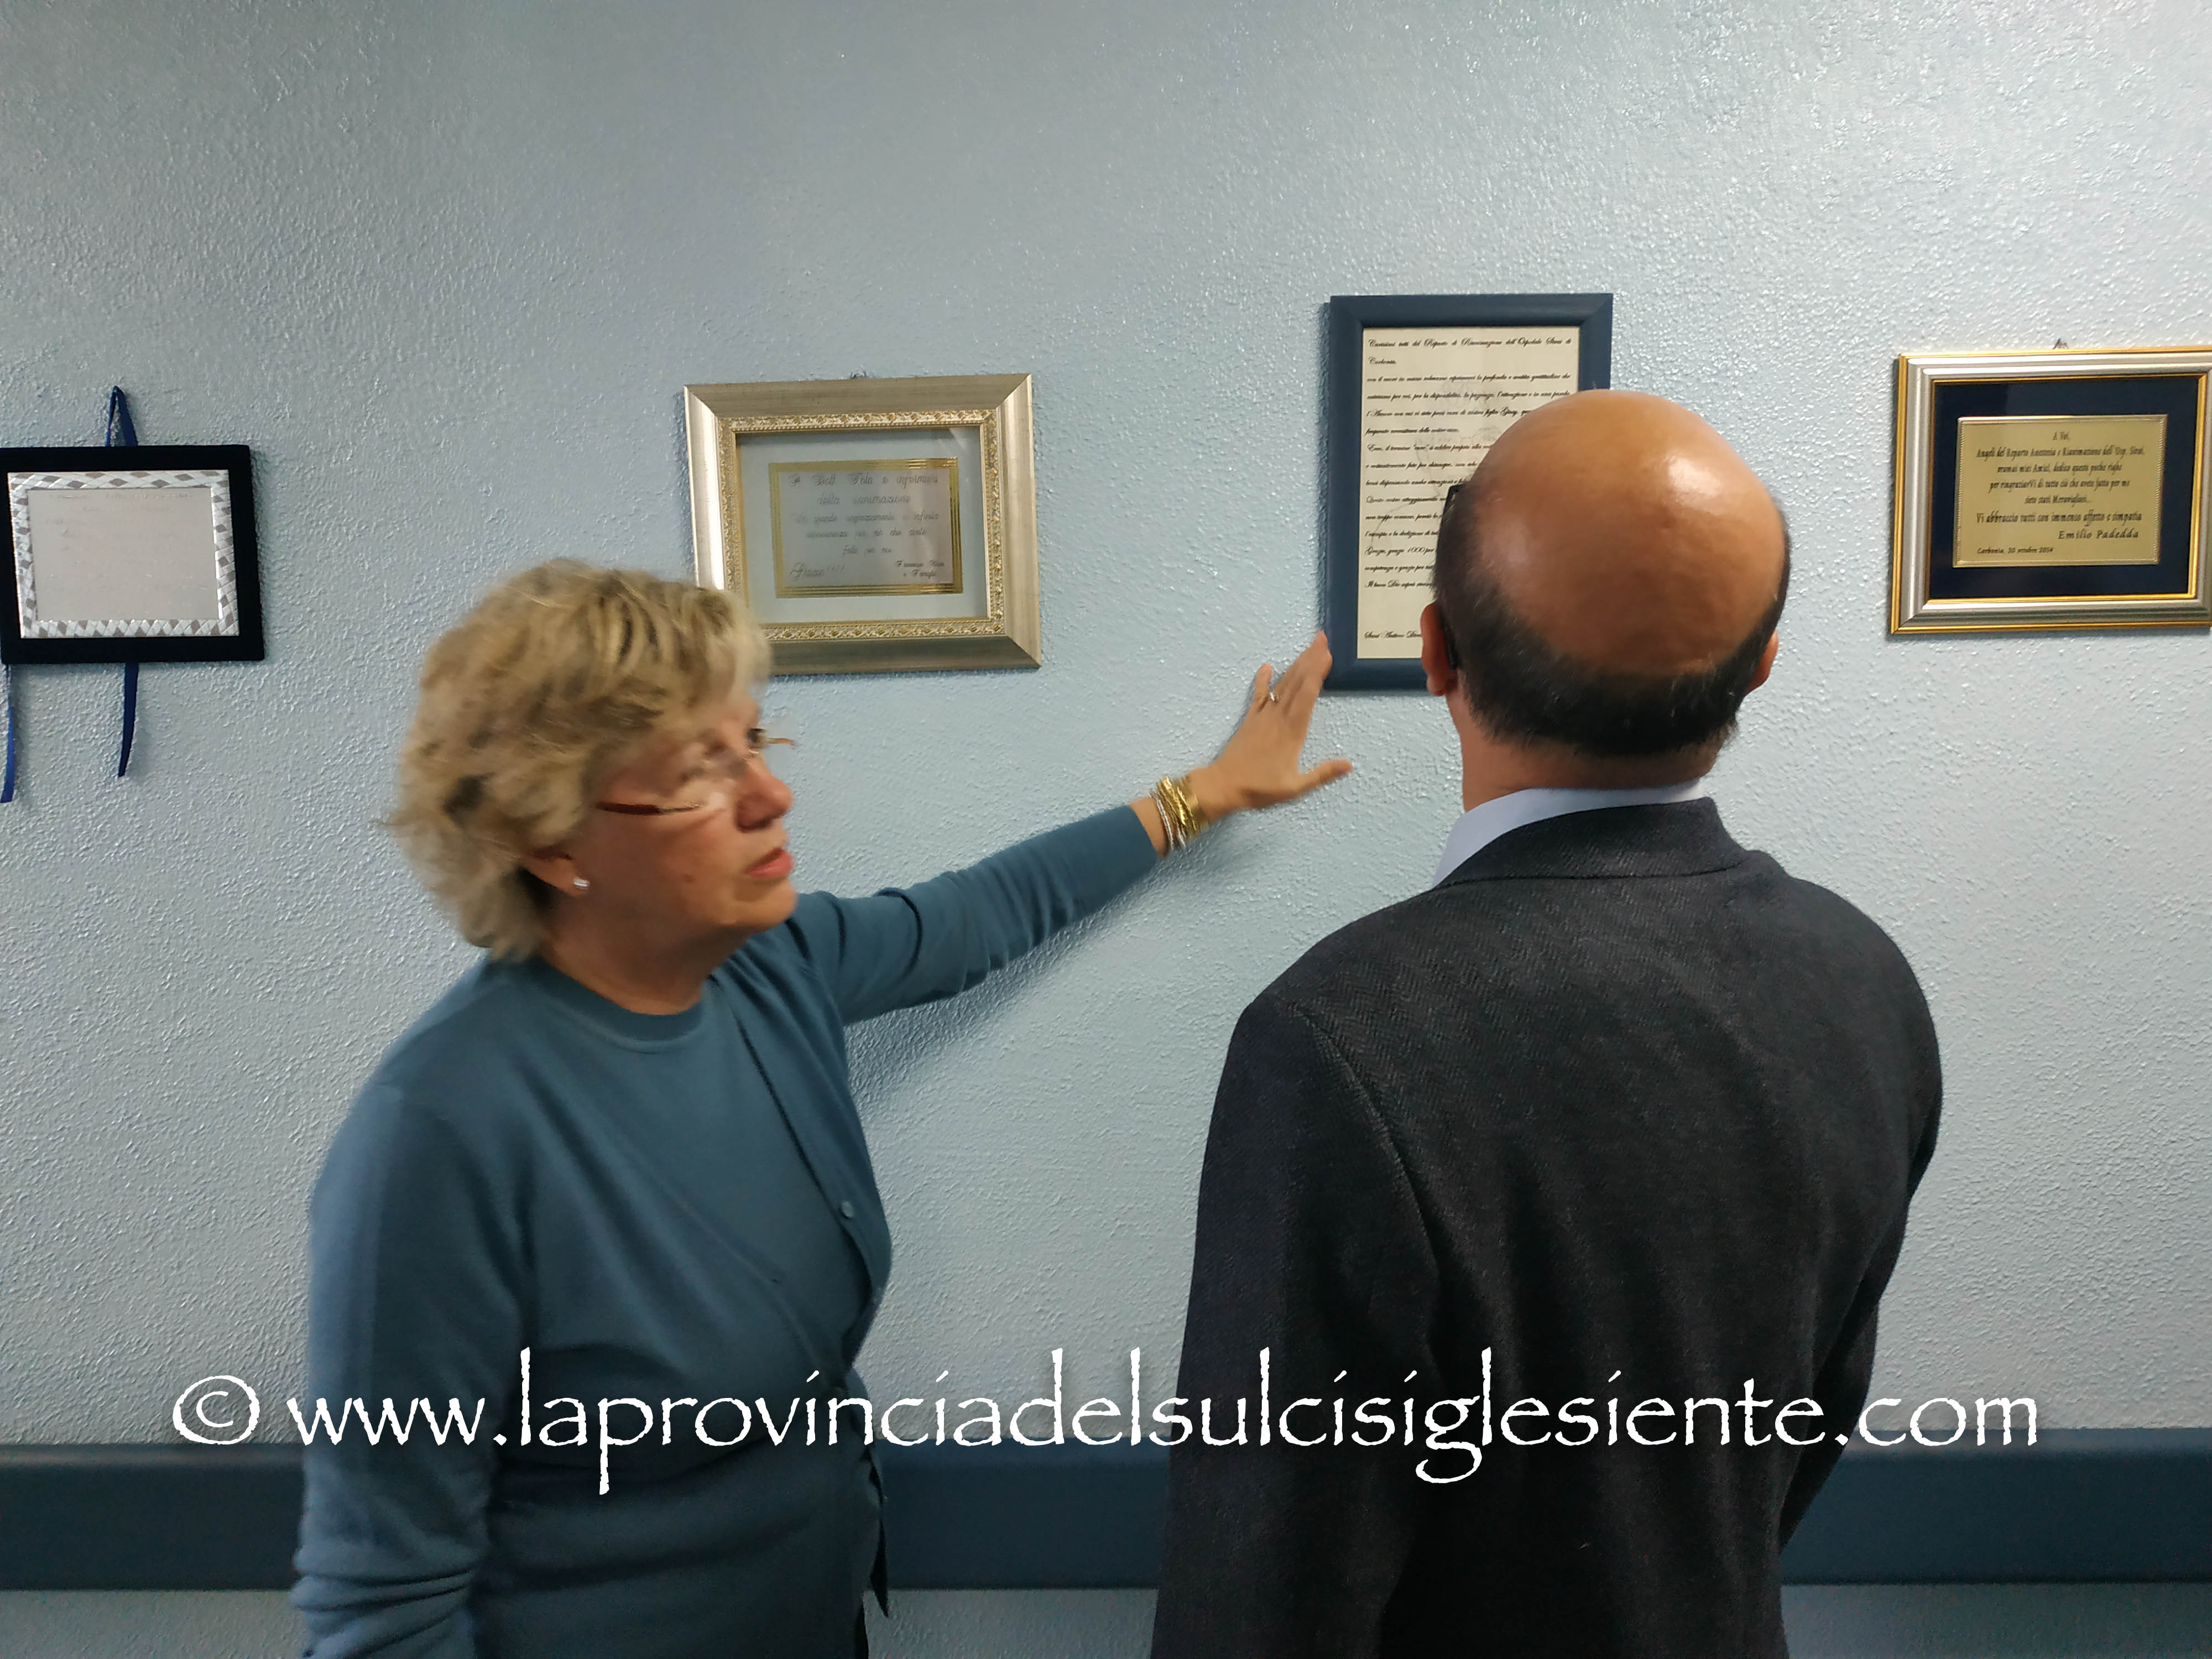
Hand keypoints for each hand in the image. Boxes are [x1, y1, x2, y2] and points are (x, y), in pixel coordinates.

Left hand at [1186, 631, 1353, 820]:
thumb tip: (1349, 764)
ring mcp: (1263, 716)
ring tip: (1308, 647)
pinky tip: (1266, 666)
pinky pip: (1258, 695)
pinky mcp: (1250, 719)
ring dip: (1295, 665)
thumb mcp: (1294, 787)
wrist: (1224, 786)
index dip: (1317, 673)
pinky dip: (1262, 680)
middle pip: (1297, 683)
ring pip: (1282, 685)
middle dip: (1310, 659)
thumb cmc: (1260, 788)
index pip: (1307, 696)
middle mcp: (1278, 718)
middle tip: (1322, 639)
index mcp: (1292, 732)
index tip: (1327, 654)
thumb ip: (1322, 774)